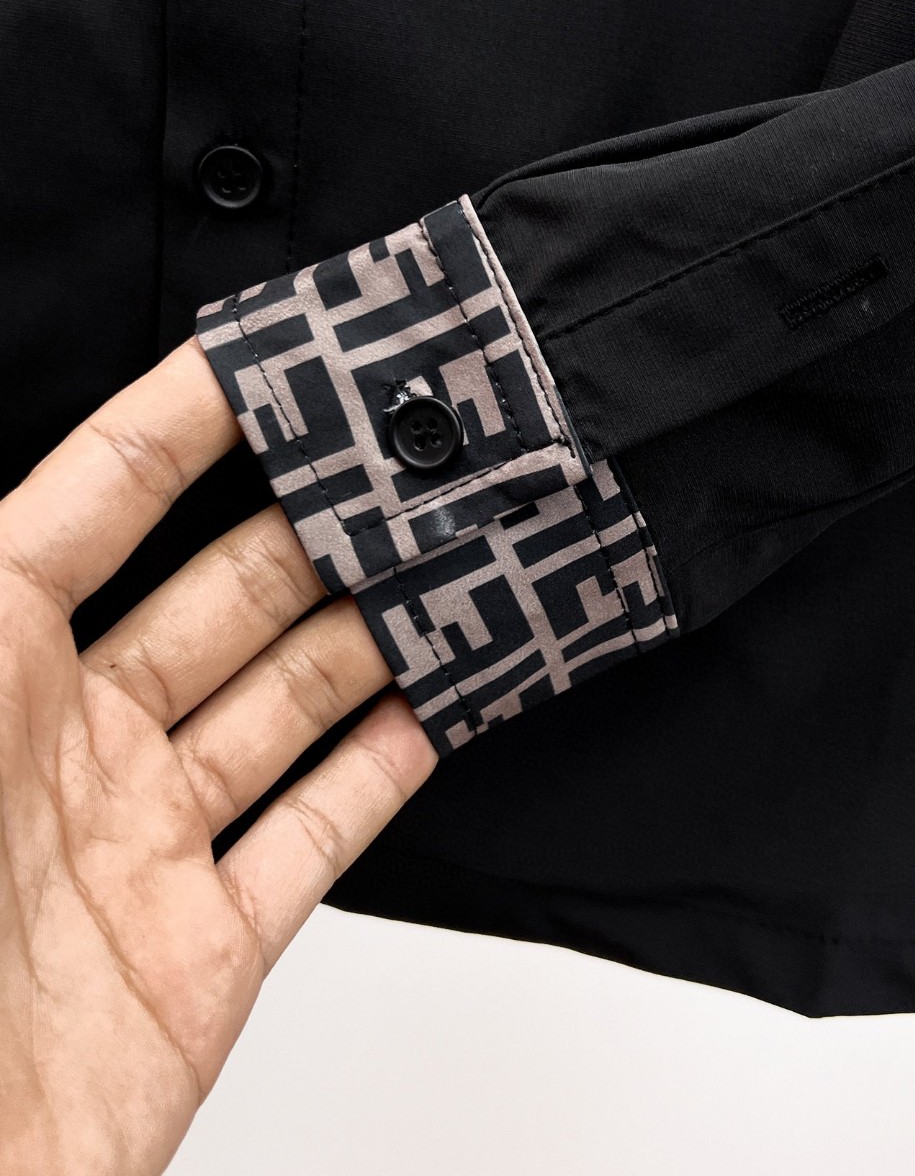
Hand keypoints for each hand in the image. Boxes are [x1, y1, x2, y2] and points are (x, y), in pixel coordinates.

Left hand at [0, 337, 437, 1175]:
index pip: (101, 499)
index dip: (186, 417)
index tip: (276, 353)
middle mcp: (68, 746)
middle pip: (226, 596)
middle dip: (318, 523)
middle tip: (410, 464)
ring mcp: (143, 846)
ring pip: (288, 704)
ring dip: (371, 635)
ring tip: (454, 566)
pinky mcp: (205, 951)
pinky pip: (316, 837)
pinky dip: (383, 773)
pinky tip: (438, 712)